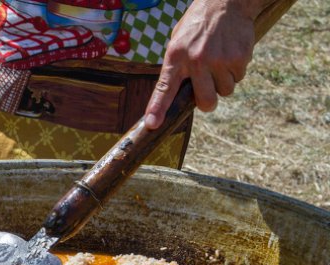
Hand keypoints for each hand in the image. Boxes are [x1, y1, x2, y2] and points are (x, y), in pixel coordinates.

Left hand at [144, 0, 261, 129]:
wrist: (226, 2)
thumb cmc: (198, 26)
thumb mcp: (178, 42)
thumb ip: (177, 68)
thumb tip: (176, 98)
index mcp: (176, 56)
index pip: (164, 88)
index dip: (158, 108)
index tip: (152, 124)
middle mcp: (196, 60)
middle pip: (206, 101)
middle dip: (208, 102)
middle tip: (208, 93)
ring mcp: (219, 59)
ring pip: (225, 91)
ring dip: (223, 82)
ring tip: (219, 61)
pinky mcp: (239, 57)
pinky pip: (239, 78)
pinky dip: (235, 70)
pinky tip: (230, 53)